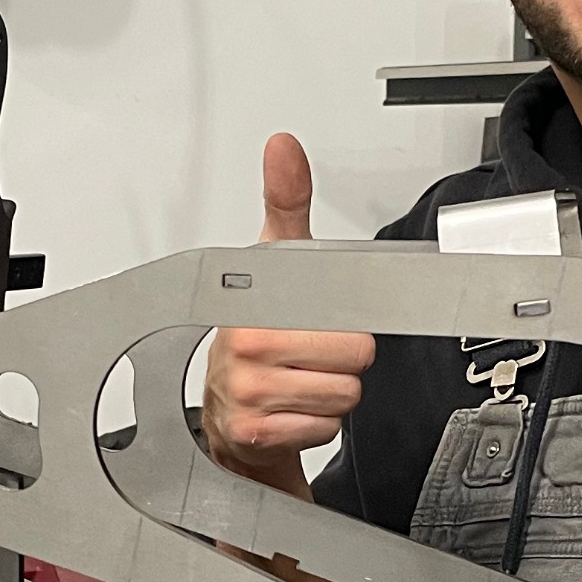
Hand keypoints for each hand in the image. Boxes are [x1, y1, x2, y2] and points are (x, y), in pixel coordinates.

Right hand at [200, 133, 376, 487]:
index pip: (341, 318)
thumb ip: (286, 199)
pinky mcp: (255, 435)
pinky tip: (293, 407)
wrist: (227, 406)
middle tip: (314, 350)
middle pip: (354, 358)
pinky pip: (323, 428)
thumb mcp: (274, 258)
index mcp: (252, 305)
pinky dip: (316, 423)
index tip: (330, 323)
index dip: (345, 322)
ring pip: (344, 395)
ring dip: (332, 391)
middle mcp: (246, 350)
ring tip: (303, 376)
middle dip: (343, 358)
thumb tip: (283, 147)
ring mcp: (248, 395)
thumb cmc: (257, 327)